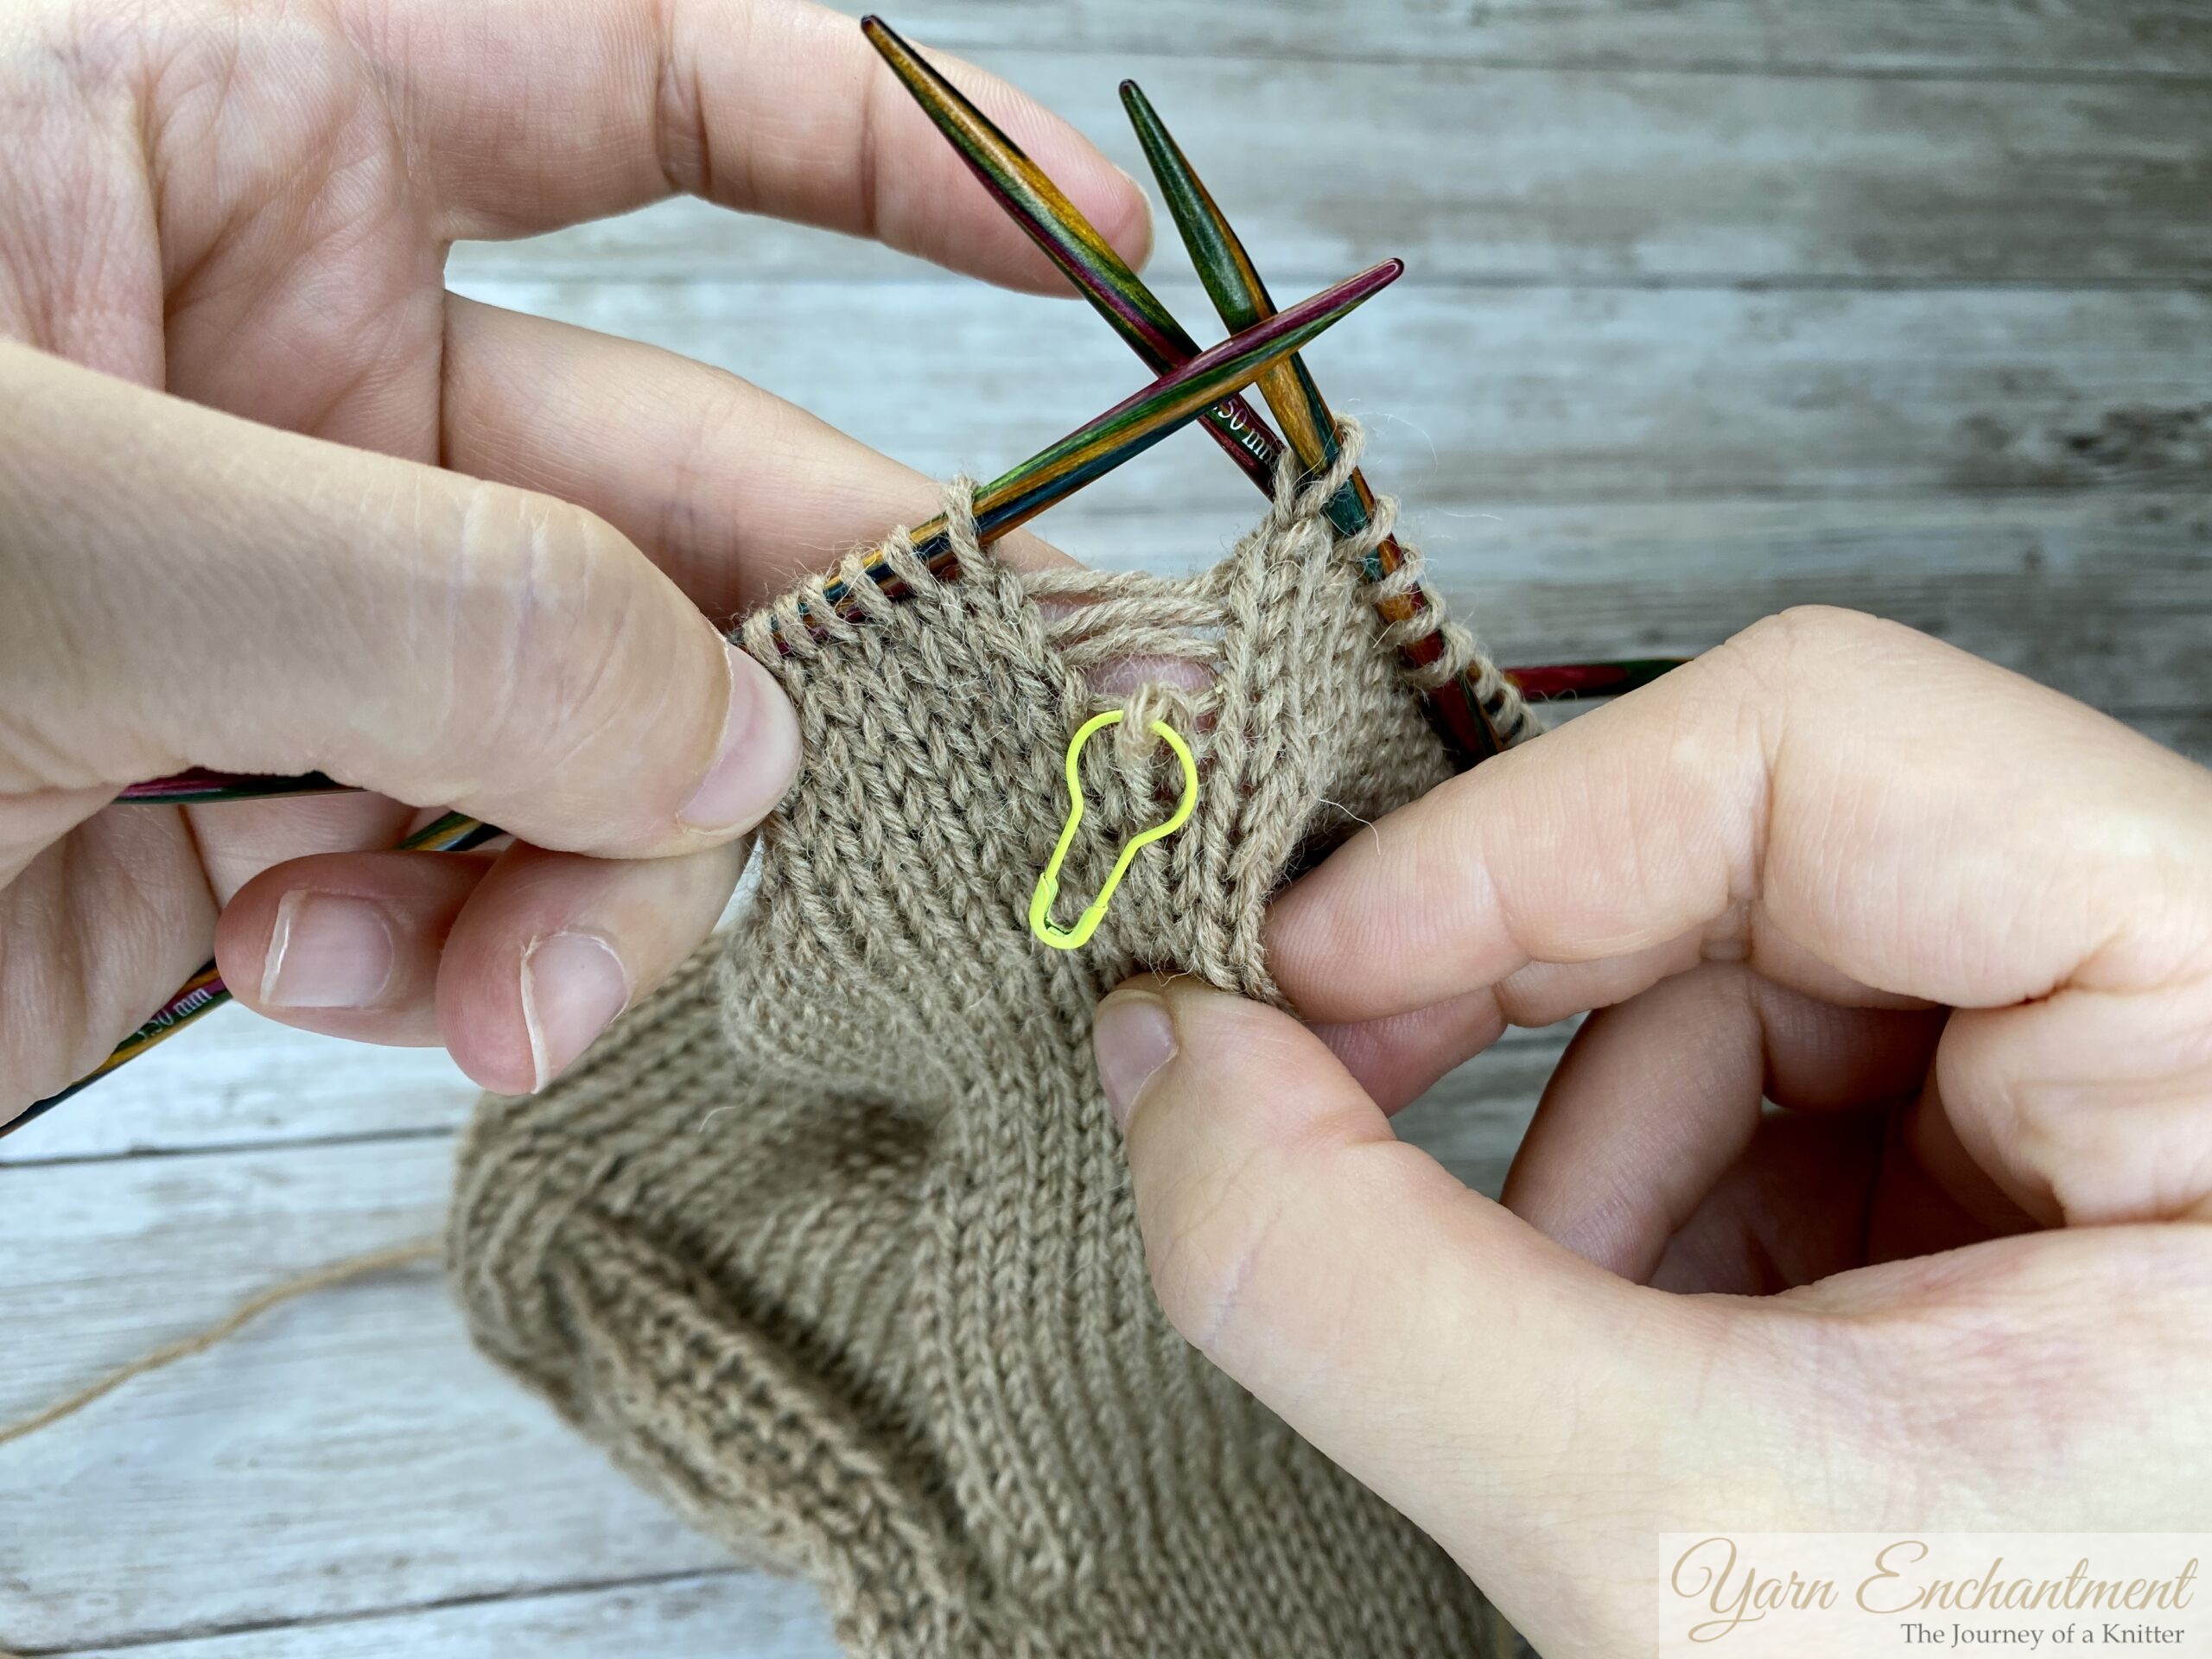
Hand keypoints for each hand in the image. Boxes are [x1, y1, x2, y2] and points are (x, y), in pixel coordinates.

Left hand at [0, 0, 1145, 1112]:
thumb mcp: (71, 525)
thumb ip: (445, 606)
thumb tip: (745, 741)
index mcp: (239, 145)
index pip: (633, 74)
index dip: (881, 141)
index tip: (1090, 251)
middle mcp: (304, 376)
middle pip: (685, 498)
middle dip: (802, 664)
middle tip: (980, 782)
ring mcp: (311, 610)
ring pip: (607, 738)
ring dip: (601, 881)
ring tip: (506, 991)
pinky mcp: (269, 816)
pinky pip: (474, 888)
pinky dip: (450, 960)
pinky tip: (310, 967)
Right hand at [1091, 608, 2211, 1657]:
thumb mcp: (1692, 1544)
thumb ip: (1371, 1287)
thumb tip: (1166, 1058)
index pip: (1822, 742)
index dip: (1519, 840)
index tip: (1306, 974)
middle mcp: (2187, 1012)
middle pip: (1756, 840)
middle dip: (1505, 988)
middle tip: (1304, 1086)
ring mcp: (2100, 1095)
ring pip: (1730, 979)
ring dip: (1577, 1156)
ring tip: (1557, 1352)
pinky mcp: (2007, 1178)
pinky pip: (1751, 1100)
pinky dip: (1634, 1217)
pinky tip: (1642, 1359)